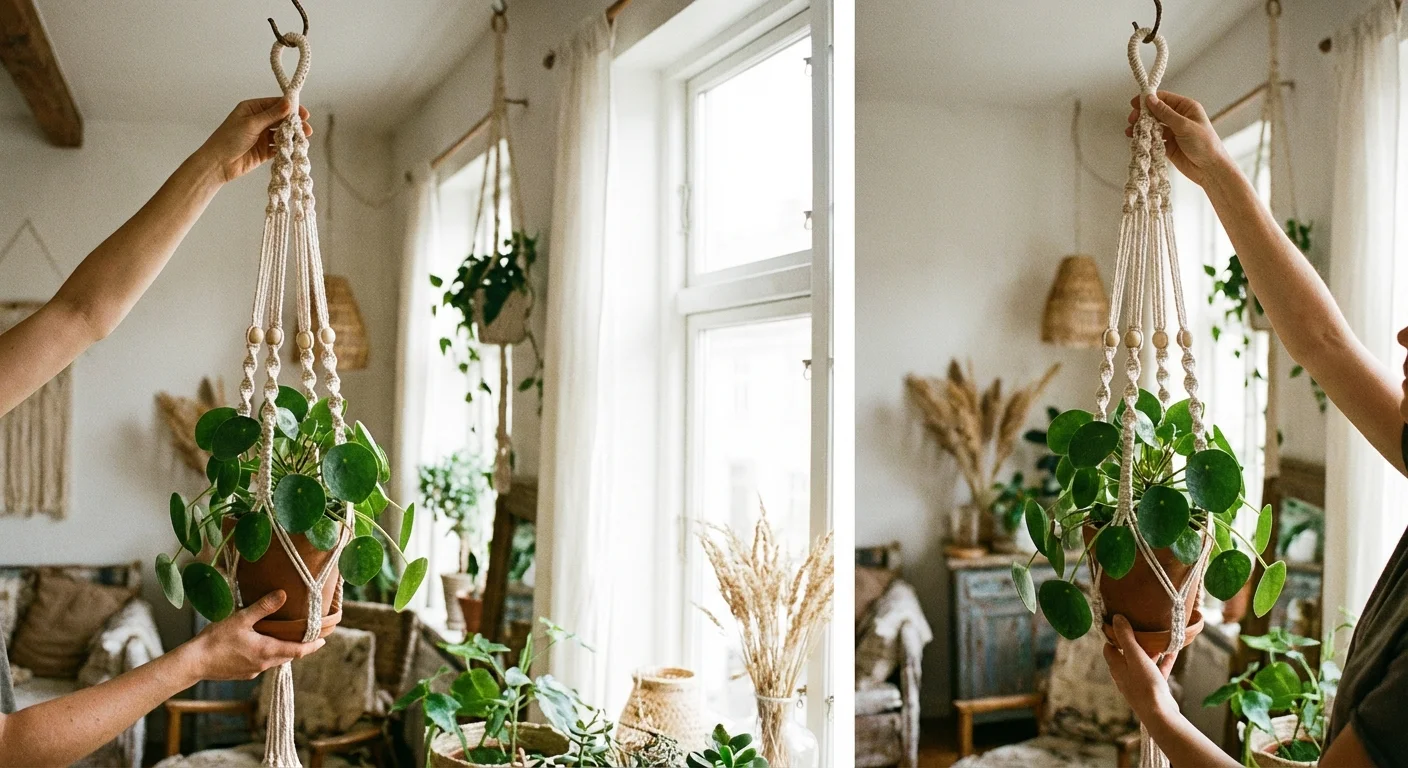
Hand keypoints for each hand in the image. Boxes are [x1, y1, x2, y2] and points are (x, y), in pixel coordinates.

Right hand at [182, 590, 324, 680]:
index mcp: (267, 651)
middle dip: (298, 647)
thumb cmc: (216, 640)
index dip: (312, 646)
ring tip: (285, 637)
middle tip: (306, 635)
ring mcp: (252, 671)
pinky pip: (261, 663)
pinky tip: (260, 644)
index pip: (298, 651)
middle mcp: (263, 664)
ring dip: (281, 650)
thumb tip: (283, 594)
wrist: (193, 663)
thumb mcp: (241, 618)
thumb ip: (263, 607)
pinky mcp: (242, 673)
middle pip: (288, 656)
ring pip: (274, 660)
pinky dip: (267, 654)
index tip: (323, 641)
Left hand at [194, 98, 313, 183]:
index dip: (291, 108)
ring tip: (302, 140)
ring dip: (292, 137)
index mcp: (252, 109)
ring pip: (282, 134)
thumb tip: (289, 103)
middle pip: (281, 119)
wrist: (218, 164)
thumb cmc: (228, 139)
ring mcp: (262, 136)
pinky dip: (286, 148)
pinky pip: (279, 148)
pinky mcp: (264, 151)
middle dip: (294, 124)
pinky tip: (294, 149)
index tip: (304, 114)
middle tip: (306, 129)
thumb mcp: (251, 124)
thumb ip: (272, 115)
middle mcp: (258, 121)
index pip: (276, 105)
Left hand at [1102, 614, 1178, 722]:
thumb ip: (1126, 637)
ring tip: (1159, 638)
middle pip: (1126, 654)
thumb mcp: (1135, 655)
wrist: (1159, 712)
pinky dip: (1164, 660)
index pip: (1109, 647)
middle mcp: (1125, 674)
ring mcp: (1139, 682)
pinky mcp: (1153, 688)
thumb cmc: (1144, 684)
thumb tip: (1116, 618)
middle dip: (1134, 641)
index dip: (1113, 635)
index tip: (1120, 623)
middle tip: (1142, 628)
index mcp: (1116, 666)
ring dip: (1150, 651)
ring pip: (1143, 662)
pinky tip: (1174, 651)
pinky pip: (1158, 670)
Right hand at [1125, 90, 1231, 186]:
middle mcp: (1179, 118)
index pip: (1164, 99)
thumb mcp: (1184, 125)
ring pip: (1152, 125)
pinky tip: (1137, 139)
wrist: (1209, 169)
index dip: (1149, 99)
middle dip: (1143, 115)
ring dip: (1141, 127)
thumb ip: (1165, 113)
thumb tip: (1150, 99)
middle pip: (1156, 111)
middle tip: (1132, 120)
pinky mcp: (1167, 145)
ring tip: (1130, 131)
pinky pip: (1153, 139)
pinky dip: (1144, 138)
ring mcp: (1173, 132)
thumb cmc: (1204, 144)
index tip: (1134, 103)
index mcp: (1186, 108)